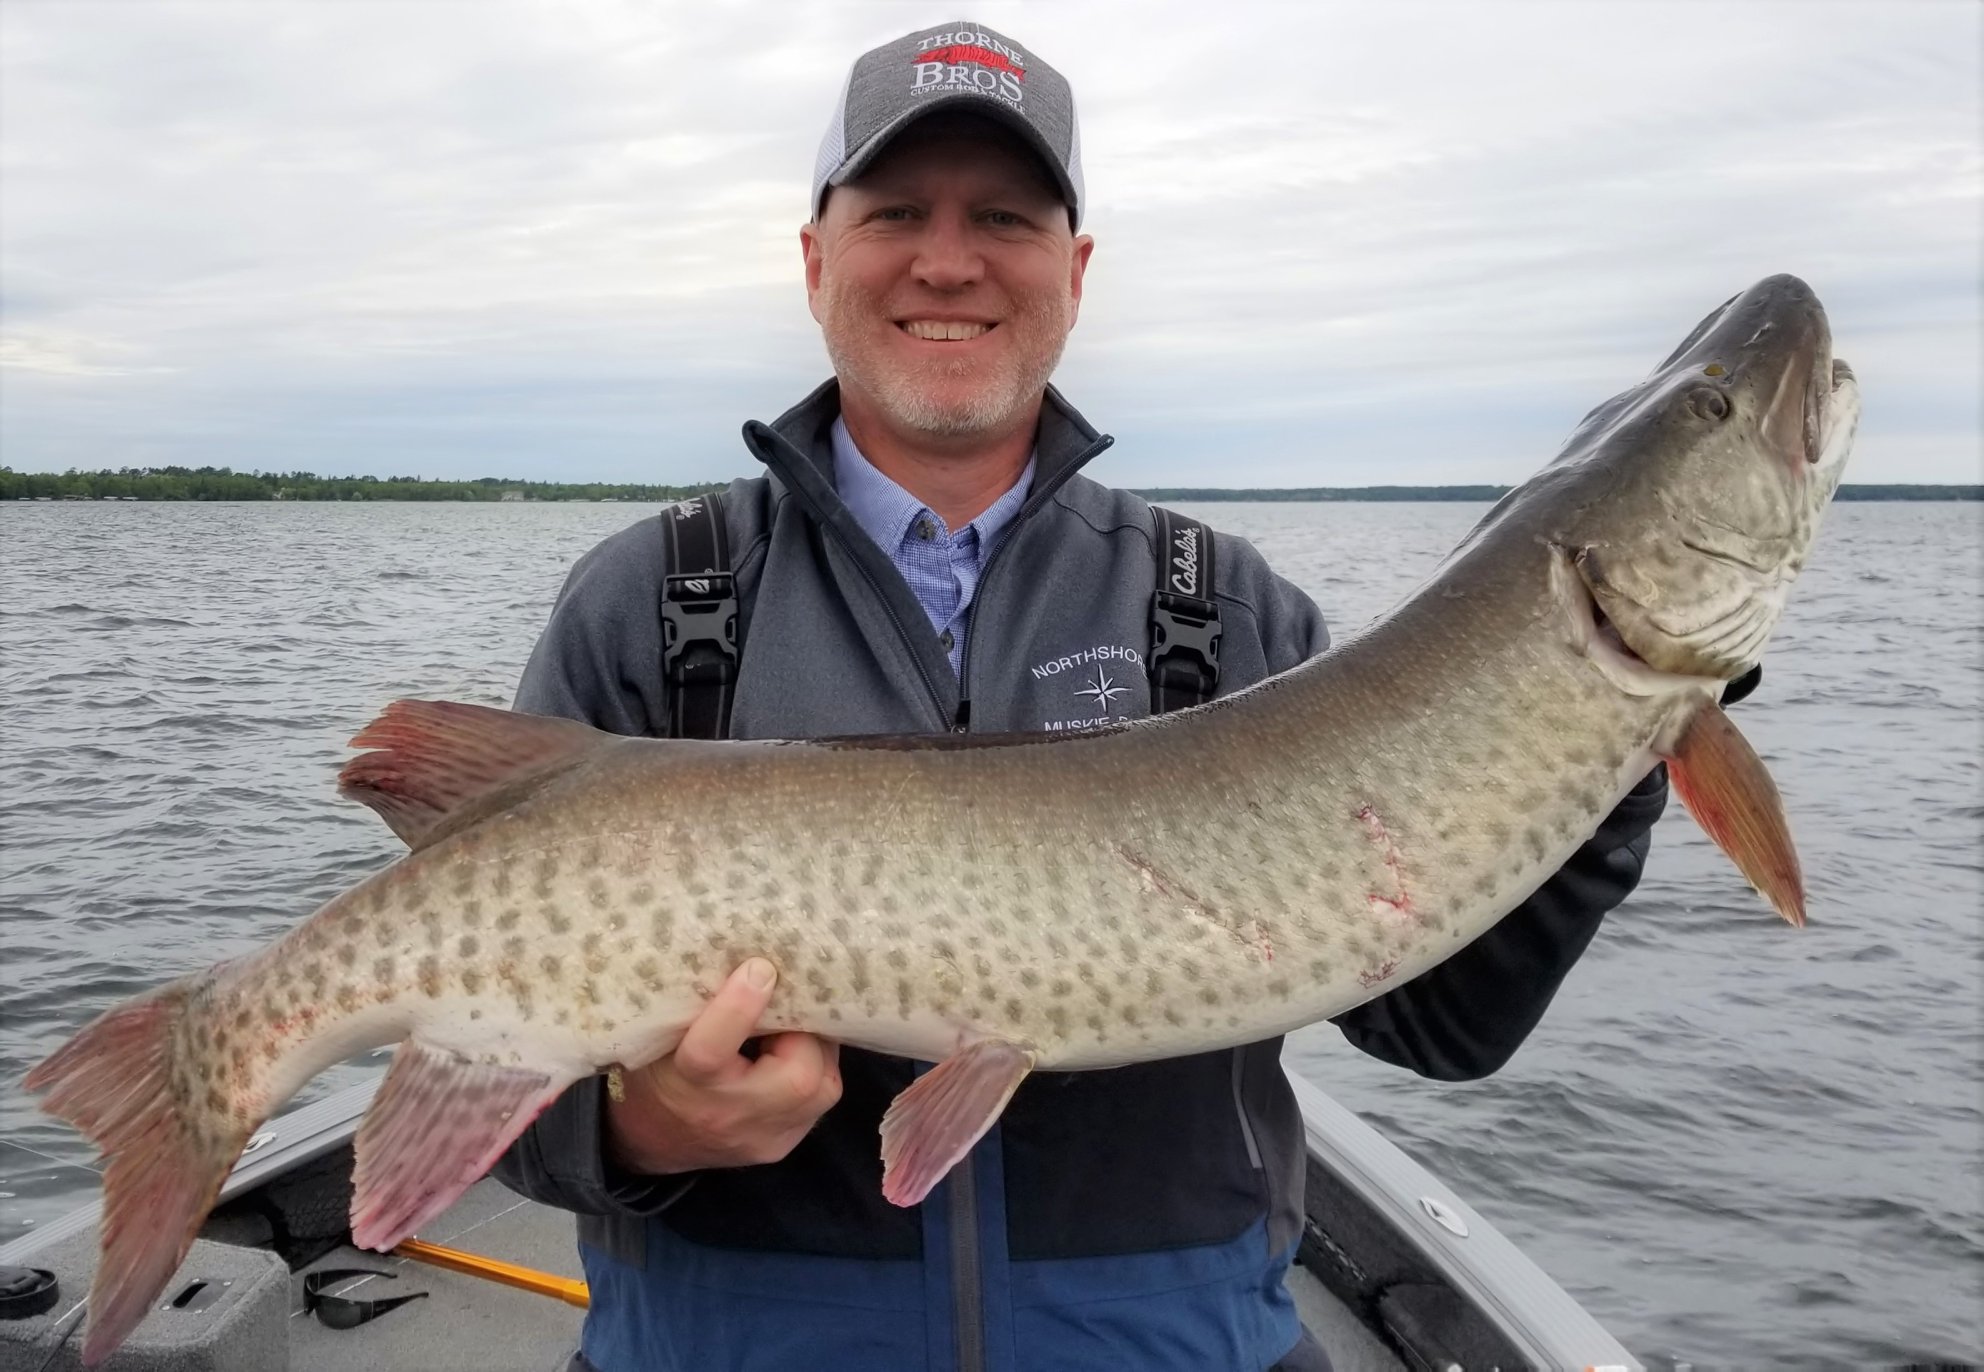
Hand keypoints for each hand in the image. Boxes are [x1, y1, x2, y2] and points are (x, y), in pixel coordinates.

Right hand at [604, 957, 841, 1174]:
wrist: (651, 1138)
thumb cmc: (657, 1066)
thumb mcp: (659, 1031)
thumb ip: (692, 997)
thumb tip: (735, 940)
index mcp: (685, 1082)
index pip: (710, 1050)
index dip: (738, 1007)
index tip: (758, 967)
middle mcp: (728, 1116)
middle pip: (795, 1076)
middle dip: (804, 1028)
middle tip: (792, 999)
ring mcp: (763, 1138)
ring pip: (822, 1087)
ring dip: (817, 1046)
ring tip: (798, 1021)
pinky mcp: (784, 1144)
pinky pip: (821, 1101)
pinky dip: (818, 1066)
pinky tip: (802, 1047)